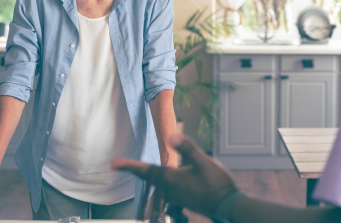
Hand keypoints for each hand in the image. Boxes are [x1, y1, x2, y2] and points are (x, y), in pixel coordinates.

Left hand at [112, 134, 236, 216]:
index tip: (113, 164)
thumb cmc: (216, 184)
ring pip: (157, 185)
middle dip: (136, 170)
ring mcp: (176, 197)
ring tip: (140, 170)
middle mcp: (170, 189)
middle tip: (119, 165)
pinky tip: (167, 180)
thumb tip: (171, 136)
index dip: (128, 166)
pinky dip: (161, 183)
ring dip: (148, 177)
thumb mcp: (204, 162)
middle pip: (148, 178)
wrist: (227, 205)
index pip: (145, 171)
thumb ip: (188, 148)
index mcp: (171, 178)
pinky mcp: (183, 200)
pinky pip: (166, 190)